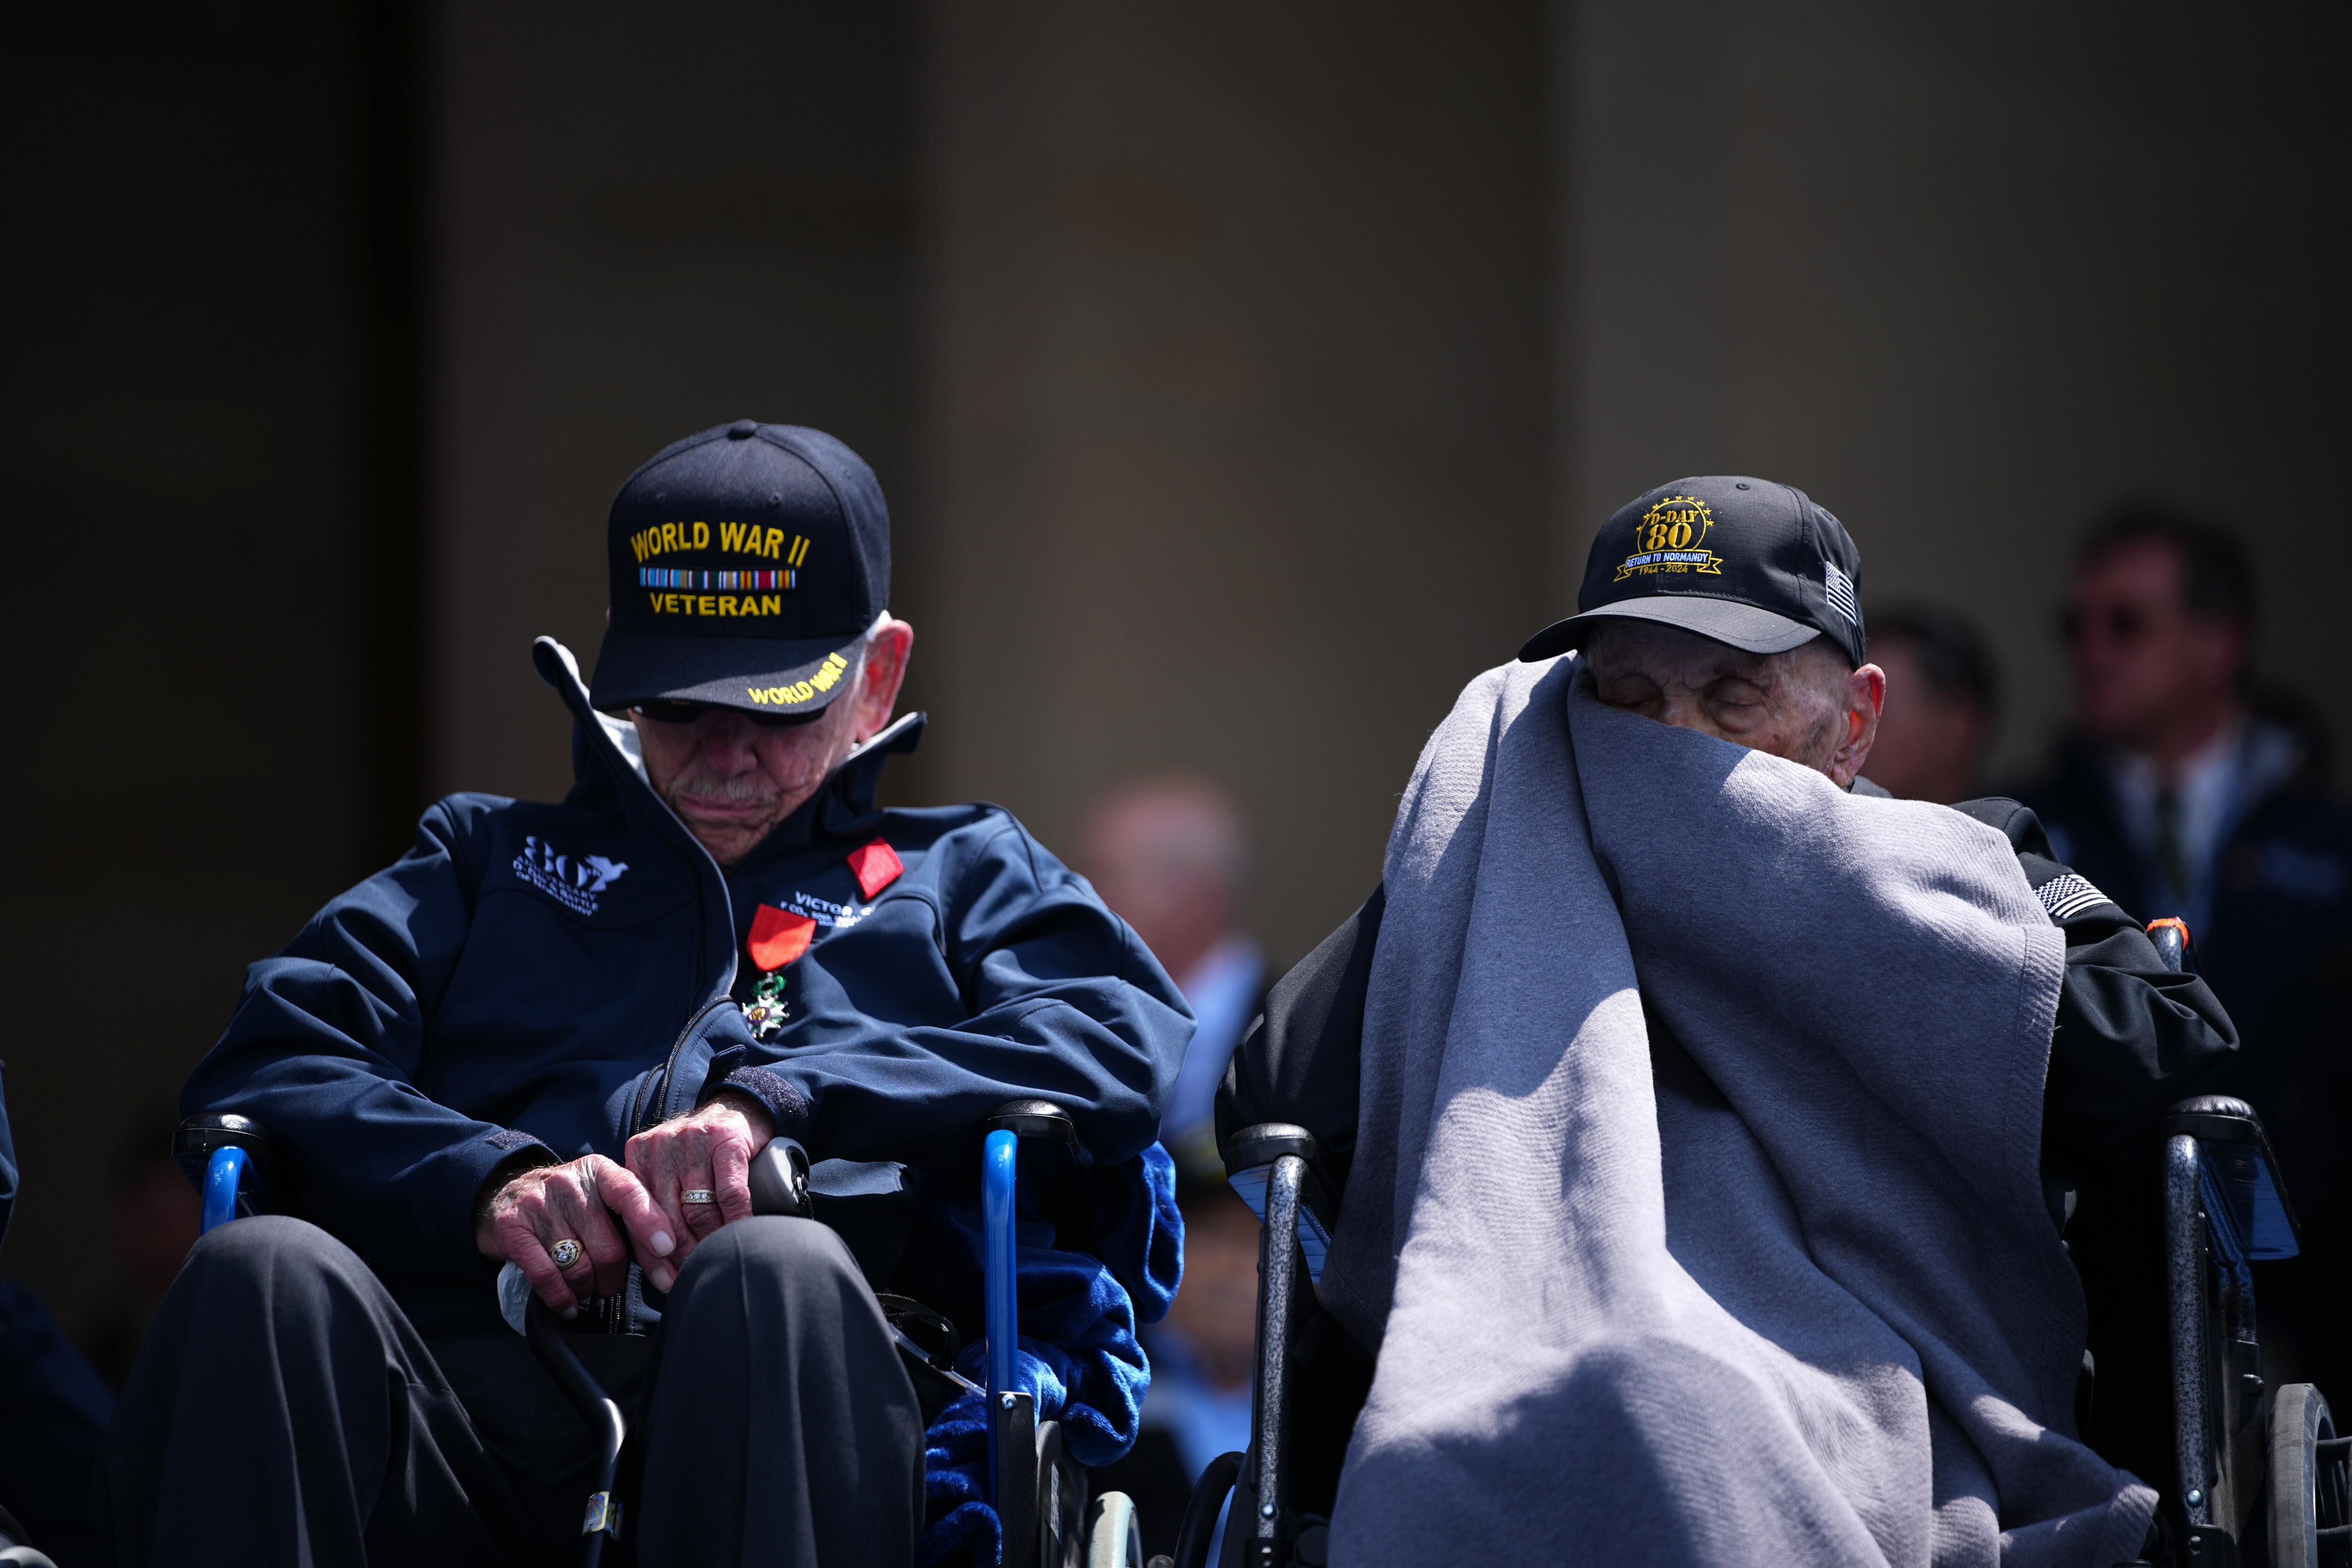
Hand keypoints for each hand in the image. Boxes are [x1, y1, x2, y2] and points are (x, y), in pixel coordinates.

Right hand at [474, 1155, 675, 1314]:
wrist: (505, 1192)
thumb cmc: (569, 1203)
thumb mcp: (601, 1194)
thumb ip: (632, 1216)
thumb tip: (669, 1257)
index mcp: (599, 1172)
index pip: (630, 1193)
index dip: (651, 1223)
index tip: (667, 1249)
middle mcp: (569, 1183)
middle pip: (609, 1248)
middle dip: (616, 1278)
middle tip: (612, 1284)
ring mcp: (539, 1205)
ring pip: (580, 1268)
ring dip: (588, 1289)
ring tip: (587, 1288)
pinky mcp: (513, 1229)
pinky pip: (546, 1277)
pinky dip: (561, 1298)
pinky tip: (568, 1306)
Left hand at [626, 1091, 774, 1265]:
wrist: (737, 1108)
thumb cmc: (700, 1152)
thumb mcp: (668, 1169)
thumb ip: (656, 1202)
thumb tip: (657, 1260)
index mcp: (638, 1157)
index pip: (637, 1215)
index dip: (651, 1254)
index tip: (665, 1281)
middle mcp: (660, 1147)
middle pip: (667, 1216)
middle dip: (680, 1254)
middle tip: (692, 1277)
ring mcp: (692, 1140)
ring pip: (698, 1207)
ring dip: (709, 1241)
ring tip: (715, 1261)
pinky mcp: (724, 1139)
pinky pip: (729, 1192)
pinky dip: (737, 1218)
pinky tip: (741, 1233)